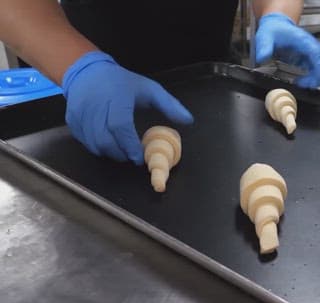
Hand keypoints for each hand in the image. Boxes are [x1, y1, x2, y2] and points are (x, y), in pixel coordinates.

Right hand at [62, 51, 192, 164]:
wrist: (87, 72)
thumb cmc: (120, 82)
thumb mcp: (149, 89)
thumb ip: (169, 105)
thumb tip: (188, 120)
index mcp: (117, 97)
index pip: (120, 125)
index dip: (130, 145)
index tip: (139, 156)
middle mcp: (96, 105)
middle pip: (105, 139)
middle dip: (121, 153)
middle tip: (132, 156)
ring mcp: (81, 113)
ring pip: (94, 144)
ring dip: (110, 153)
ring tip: (122, 150)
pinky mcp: (72, 121)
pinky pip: (84, 142)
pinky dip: (97, 148)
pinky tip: (108, 144)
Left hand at [255, 12, 319, 88]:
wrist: (277, 24)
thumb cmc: (274, 30)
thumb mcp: (264, 38)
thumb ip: (264, 48)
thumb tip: (263, 58)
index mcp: (302, 40)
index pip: (317, 53)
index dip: (318, 67)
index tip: (314, 79)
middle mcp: (310, 44)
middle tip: (308, 84)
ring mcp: (311, 50)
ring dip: (319, 76)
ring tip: (304, 83)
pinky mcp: (309, 56)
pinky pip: (318, 66)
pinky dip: (314, 75)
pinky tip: (302, 80)